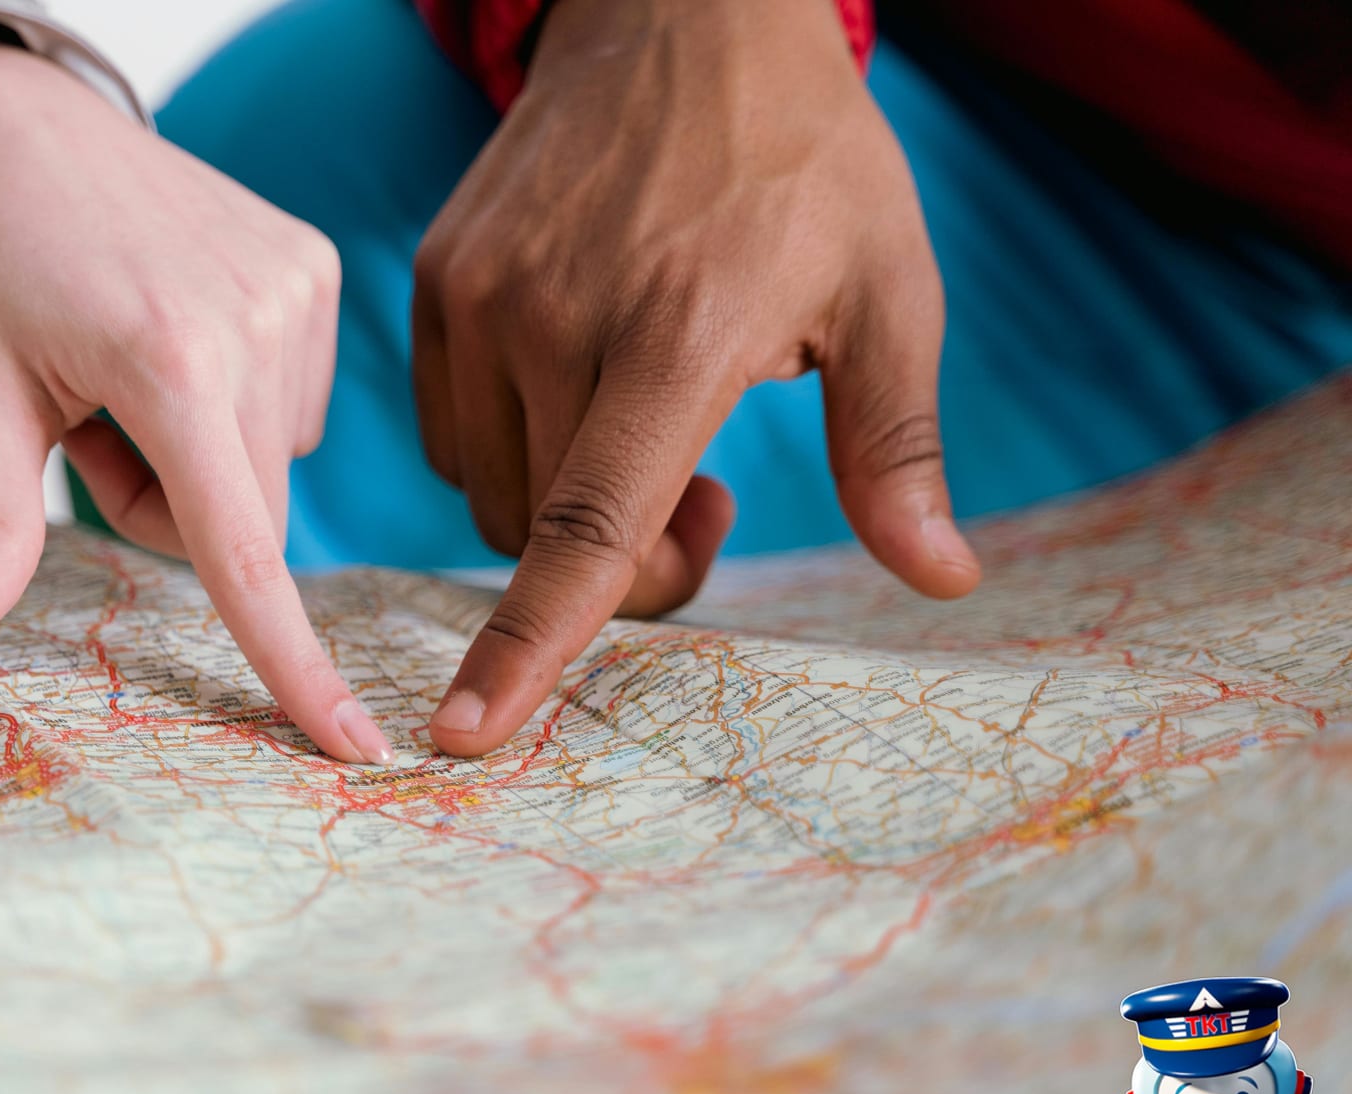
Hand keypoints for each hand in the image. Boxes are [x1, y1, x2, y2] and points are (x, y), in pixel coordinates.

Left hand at [0, 43, 391, 764]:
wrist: (15, 120)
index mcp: (169, 365)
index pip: (243, 553)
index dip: (294, 665)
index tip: (356, 750)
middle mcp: (257, 326)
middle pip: (244, 520)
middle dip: (170, 510)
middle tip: (89, 426)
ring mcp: (298, 291)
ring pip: (268, 467)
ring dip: (202, 457)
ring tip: (126, 369)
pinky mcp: (315, 269)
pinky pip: (289, 405)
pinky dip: (234, 403)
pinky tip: (176, 332)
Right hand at [412, 0, 979, 756]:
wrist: (680, 14)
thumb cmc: (803, 161)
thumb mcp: (888, 292)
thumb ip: (896, 448)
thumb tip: (943, 580)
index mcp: (676, 333)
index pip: (588, 527)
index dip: (531, 646)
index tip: (468, 735)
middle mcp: (555, 317)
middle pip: (545, 535)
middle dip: (629, 560)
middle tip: (711, 494)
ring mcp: (481, 295)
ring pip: (490, 492)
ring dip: (562, 506)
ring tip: (643, 419)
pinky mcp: (437, 279)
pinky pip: (451, 430)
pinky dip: (513, 448)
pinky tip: (582, 382)